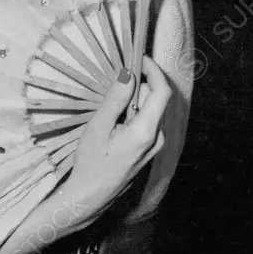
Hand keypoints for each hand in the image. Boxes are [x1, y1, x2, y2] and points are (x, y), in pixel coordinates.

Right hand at [68, 56, 169, 217]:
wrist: (91, 196)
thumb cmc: (91, 162)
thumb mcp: (99, 126)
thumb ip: (116, 99)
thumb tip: (128, 74)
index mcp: (146, 131)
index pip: (161, 92)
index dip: (153, 70)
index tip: (138, 57)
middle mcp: (156, 138)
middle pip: (156, 99)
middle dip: (141, 83)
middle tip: (119, 75)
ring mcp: (154, 145)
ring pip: (151, 109)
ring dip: (136, 97)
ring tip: (114, 99)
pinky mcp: (149, 149)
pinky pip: (147, 121)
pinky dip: (135, 111)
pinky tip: (117, 116)